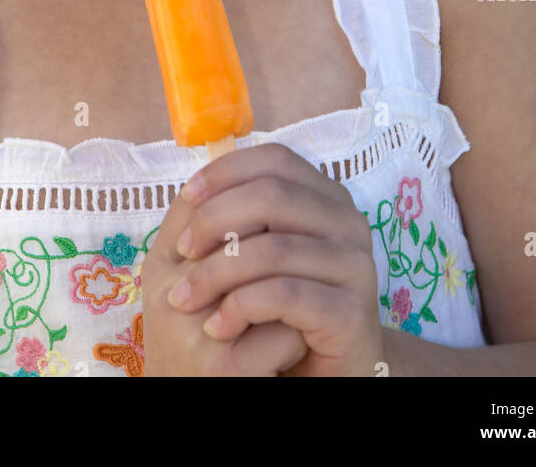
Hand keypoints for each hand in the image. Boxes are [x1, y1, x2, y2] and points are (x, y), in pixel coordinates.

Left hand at [142, 141, 385, 376]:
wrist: (323, 375)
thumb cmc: (280, 311)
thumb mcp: (253, 257)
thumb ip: (234, 219)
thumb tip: (192, 191)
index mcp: (326, 198)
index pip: (276, 160)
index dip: (228, 172)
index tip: (188, 198)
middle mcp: (347, 223)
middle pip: (272, 195)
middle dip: (214, 220)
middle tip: (180, 253)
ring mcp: (355, 266)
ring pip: (274, 248)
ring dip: (216, 272)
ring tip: (185, 298)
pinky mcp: (351, 313)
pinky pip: (285, 295)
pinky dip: (240, 307)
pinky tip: (218, 326)